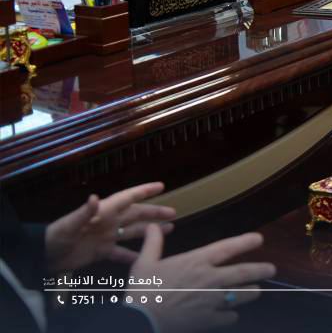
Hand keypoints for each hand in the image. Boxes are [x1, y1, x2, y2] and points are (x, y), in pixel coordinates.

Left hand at [45, 182, 174, 272]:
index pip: (127, 198)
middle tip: (173, 212)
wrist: (42, 257)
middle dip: (154, 212)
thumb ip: (84, 212)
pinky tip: (146, 259)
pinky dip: (135, 256)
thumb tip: (95, 197)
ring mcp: (106, 237)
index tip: (161, 186)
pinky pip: (122, 254)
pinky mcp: (101, 252)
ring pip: (133, 232)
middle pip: (136, 215)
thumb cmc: (55, 236)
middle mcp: (108, 222)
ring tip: (169, 230)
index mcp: (103, 212)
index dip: (144, 191)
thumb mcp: (69, 225)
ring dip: (150, 232)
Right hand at [129, 224, 275, 332]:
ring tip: (256, 290)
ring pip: (243, 295)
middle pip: (244, 272)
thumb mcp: (144, 263)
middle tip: (272, 269)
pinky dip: (232, 315)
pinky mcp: (210, 319)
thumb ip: (153, 243)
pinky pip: (230, 317)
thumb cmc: (143, 291)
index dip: (246, 242)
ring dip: (251, 292)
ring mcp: (212, 300)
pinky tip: (230, 314)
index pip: (228, 247)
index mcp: (196, 262)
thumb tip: (152, 226)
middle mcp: (209, 279)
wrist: (141, 321)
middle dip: (262, 269)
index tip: (259, 239)